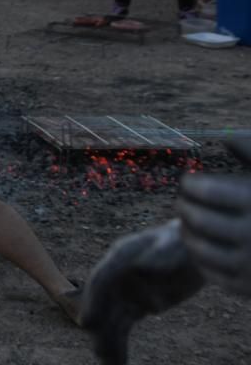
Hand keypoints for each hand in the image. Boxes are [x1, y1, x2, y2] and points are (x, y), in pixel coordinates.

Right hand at [81, 219, 204, 364]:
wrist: (190, 250)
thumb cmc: (182, 243)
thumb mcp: (173, 245)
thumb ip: (158, 255)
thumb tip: (142, 268)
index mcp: (121, 257)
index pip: (101, 280)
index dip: (93, 302)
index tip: (87, 323)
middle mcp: (117, 276)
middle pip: (103, 304)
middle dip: (100, 328)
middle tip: (100, 352)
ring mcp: (126, 292)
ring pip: (112, 320)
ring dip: (108, 342)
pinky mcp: (138, 306)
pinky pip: (124, 327)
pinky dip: (119, 344)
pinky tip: (118, 362)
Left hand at [178, 138, 250, 296]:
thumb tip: (223, 138)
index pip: (204, 189)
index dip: (190, 183)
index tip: (190, 181)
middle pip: (195, 217)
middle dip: (184, 205)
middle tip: (184, 200)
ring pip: (196, 246)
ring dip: (186, 230)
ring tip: (189, 220)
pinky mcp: (248, 289)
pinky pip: (208, 271)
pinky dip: (199, 256)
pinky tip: (203, 244)